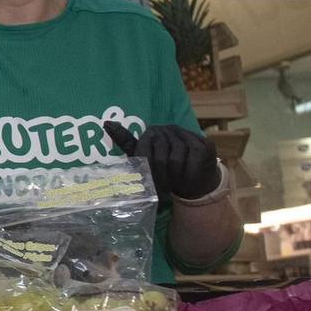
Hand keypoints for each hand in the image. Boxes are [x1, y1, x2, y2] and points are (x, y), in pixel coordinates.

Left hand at [106, 121, 222, 200]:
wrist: (193, 180)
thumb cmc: (164, 169)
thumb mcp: (143, 157)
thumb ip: (126, 141)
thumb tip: (106, 123)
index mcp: (154, 131)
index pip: (144, 149)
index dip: (146, 168)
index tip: (147, 181)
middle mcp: (171, 129)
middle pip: (160, 156)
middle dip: (160, 176)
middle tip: (162, 187)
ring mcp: (188, 135)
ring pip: (176, 159)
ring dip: (175, 177)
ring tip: (175, 183)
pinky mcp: (205, 145)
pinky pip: (194, 161)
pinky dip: (189, 175)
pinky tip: (189, 179)